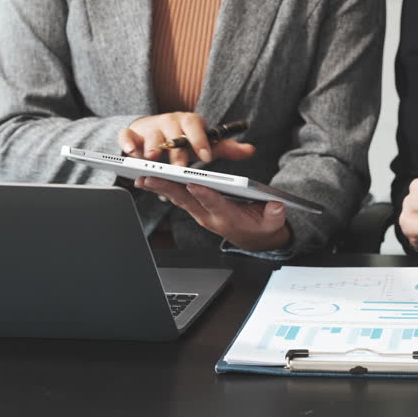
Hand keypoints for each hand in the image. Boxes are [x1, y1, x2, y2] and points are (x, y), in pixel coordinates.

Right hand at [117, 112, 255, 165]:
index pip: (196, 127)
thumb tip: (251, 150)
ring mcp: (150, 126)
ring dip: (152, 146)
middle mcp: (170, 122)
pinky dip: (127, 142)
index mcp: (190, 122)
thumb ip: (226, 148)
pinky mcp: (132, 133)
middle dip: (176, 151)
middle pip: (173, 134)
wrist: (157, 132)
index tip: (206, 157)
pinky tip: (130, 152)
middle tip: (179, 167)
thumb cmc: (184, 140)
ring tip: (152, 158)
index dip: (201, 140)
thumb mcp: (205, 143)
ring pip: (151, 134)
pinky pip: (127, 134)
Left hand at [136, 177, 290, 251]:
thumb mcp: (274, 222)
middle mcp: (210, 216)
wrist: (254, 239)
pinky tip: (149, 179)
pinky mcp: (197, 209)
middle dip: (168, 188)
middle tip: (149, 178)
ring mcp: (201, 213)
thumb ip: (275, 215)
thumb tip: (276, 206)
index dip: (205, 194)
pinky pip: (178, 197)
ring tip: (141, 177)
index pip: (215, 204)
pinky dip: (164, 188)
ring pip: (178, 198)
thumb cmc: (263, 226)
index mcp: (229, 218)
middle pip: (187, 200)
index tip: (193, 184)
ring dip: (160, 188)